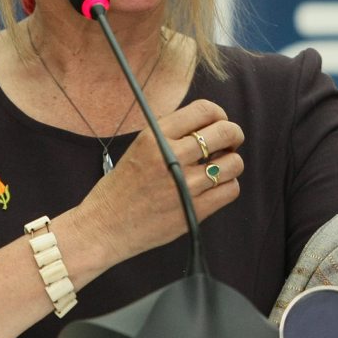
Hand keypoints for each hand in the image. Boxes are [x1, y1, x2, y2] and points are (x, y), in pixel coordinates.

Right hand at [67, 99, 243, 270]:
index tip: (219, 123)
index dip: (219, 115)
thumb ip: (171, 136)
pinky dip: (228, 186)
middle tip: (229, 144)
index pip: (204, 110)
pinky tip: (215, 187)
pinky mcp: (193, 211)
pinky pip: (229, 190)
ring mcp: (184, 186)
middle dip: (233, 136)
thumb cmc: (121, 188)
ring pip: (233, 163)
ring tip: (220, 168)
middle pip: (224, 133)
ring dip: (231, 163)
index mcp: (155, 137)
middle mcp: (170, 157)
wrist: (103, 227)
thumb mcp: (139, 149)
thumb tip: (211, 126)